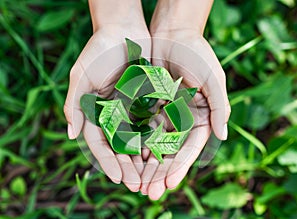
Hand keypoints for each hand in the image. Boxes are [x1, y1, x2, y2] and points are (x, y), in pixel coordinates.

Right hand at [64, 0, 150, 191]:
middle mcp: (112, 113)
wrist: (124, 29)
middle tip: (137, 185)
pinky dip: (156, 138)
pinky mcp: (146, 101)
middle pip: (119, 146)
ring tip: (150, 176)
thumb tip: (70, 134)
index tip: (117, 177)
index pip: (99, 142)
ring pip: (136, 139)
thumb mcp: (81, 75)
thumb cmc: (99, 50)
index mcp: (94, 111)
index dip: (107, 161)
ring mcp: (129, 108)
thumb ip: (75, 104)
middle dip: (127, 166)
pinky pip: (151, 122)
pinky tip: (163, 153)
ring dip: (143, 158)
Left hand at [140, 0, 230, 199]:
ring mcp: (165, 113)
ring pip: (154, 143)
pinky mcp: (149, 105)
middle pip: (170, 151)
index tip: (170, 184)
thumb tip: (223, 135)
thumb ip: (219, 106)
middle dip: (160, 173)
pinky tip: (128, 159)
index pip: (190, 148)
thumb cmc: (197, 54)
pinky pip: (141, 127)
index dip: (180, 166)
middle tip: (150, 193)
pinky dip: (135, 143)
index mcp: (200, 116)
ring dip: (146, 163)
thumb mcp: (214, 78)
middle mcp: (182, 119)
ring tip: (137, 183)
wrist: (173, 34)